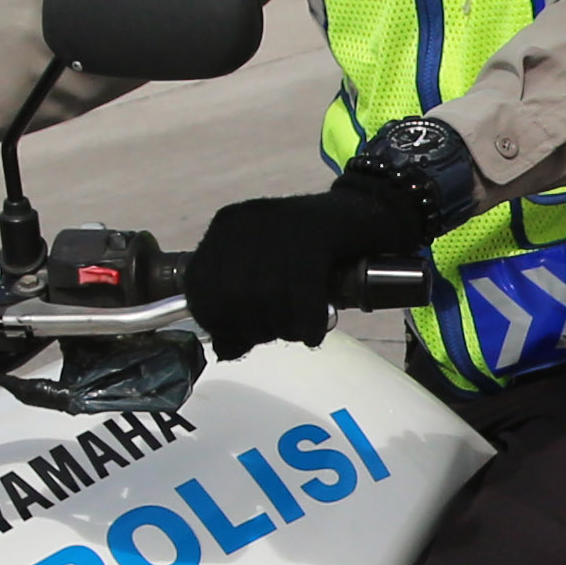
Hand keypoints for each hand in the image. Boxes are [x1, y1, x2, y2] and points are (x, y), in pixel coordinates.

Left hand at [182, 170, 430, 356]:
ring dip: (283, 327)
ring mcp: (279, 222)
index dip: (217, 322)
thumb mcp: (270, 276)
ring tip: (299, 332)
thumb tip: (224, 350)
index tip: (241, 339)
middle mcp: (245, 221)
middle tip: (279, 334)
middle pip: (232, 295)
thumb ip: (242, 309)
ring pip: (267, 295)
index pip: (199, 286)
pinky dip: (308, 321)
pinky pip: (303, 290)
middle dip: (254, 328)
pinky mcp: (314, 230)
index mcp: (225, 228)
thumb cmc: (315, 254)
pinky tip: (314, 332)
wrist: (367, 214)